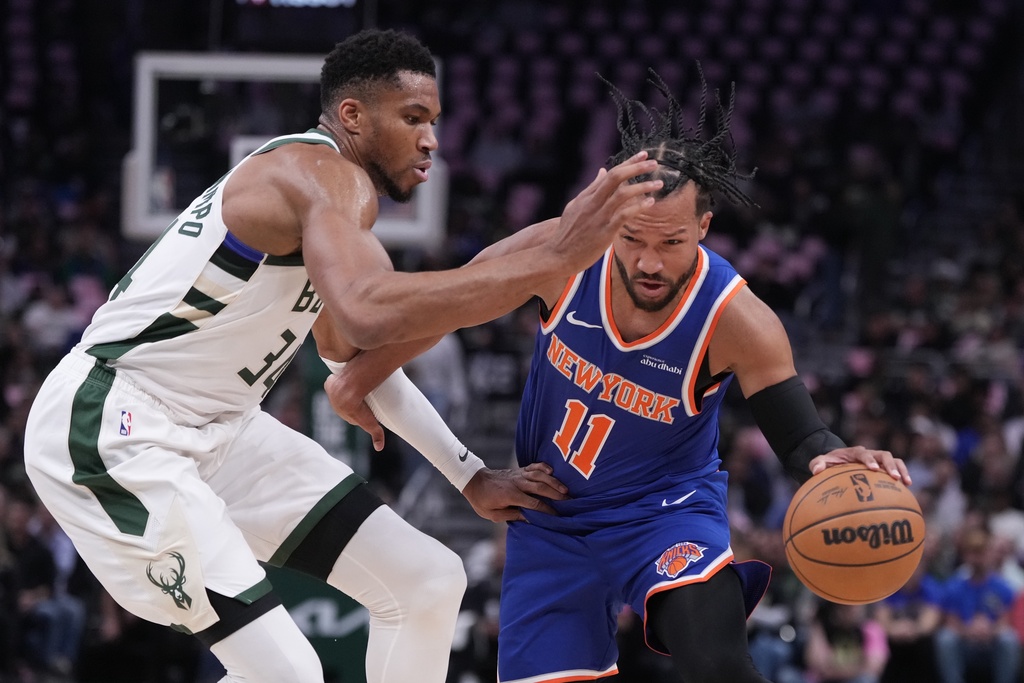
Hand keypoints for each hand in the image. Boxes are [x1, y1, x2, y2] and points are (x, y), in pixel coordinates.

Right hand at [324, 371, 385, 450]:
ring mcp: (332, 396)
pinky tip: (345, 377)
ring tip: (358, 384)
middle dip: (353, 401)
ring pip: (340, 393)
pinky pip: (333, 382)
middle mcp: (336, 406)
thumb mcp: (370, 423)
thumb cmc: (359, 408)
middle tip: (364, 394)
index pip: (352, 414)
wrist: (347, 393)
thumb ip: (376, 434)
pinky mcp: (329, 385)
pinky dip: (337, 380)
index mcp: (345, 414)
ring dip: (346, 390)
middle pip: (346, 404)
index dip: (360, 411)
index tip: (367, 407)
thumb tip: (379, 448)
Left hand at [462, 463, 569, 522]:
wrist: (475, 481)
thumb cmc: (483, 501)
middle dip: (556, 494)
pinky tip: (552, 471)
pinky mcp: (519, 470)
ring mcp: (519, 474)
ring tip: (566, 489)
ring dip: (554, 482)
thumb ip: (511, 515)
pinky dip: (544, 467)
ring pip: (540, 476)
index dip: (547, 510)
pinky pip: (534, 466)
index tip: (557, 516)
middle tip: (570, 501)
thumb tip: (529, 519)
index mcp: (511, 495)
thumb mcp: (493, 514)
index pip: (534, 504)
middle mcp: (517, 483)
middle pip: (541, 488)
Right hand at [552, 152, 661, 272]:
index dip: (628, 163)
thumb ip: (590, 189)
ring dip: (642, 186)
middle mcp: (593, 203)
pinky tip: (650, 203)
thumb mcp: (575, 206)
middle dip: (636, 168)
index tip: (643, 155)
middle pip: (616, 178)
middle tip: (654, 163)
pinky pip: (624, 215)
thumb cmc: (568, 233)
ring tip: (658, 183)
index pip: (610, 174)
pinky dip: (638, 207)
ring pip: (622, 194)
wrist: (558, 255)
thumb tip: (602, 171)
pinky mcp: (605, 232)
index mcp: (587, 196)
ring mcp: (599, 217)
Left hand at [808, 446, 911, 485]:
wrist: (839, 461)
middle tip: (895, 478)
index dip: (869, 460)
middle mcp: (870, 454)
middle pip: (884, 455)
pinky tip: (907, 492)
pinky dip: (902, 478)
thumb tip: (815, 470)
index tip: (874, 469)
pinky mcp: (884, 468)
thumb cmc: (830, 463)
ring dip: (901, 470)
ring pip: (894, 461)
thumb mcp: (820, 461)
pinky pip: (895, 471)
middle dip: (890, 465)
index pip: (864, 453)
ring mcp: (879, 461)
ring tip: (907, 483)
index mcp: (855, 452)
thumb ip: (817, 463)